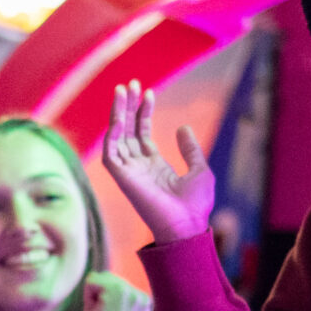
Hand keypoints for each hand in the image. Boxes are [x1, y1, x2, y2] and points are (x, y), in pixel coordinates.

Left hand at [78, 272, 149, 310]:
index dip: (103, 300)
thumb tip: (93, 274)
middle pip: (106, 277)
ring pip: (98, 278)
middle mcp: (141, 295)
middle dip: (97, 296)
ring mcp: (131, 292)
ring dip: (92, 297)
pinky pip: (90, 281)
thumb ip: (108, 293)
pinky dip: (87, 297)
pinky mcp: (117, 291)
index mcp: (142, 301)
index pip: (115, 284)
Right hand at [101, 81, 213, 243]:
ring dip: (117, 114)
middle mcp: (138, 167)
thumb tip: (183, 128)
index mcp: (154, 165)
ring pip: (117, 137)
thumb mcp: (200, 170)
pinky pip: (111, 154)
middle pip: (127, 130)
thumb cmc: (196, 206)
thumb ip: (190, 149)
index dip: (143, 111)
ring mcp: (129, 172)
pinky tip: (118, 118)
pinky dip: (112, 135)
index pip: (142, 133)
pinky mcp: (123, 179)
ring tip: (122, 90)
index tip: (149, 92)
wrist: (187, 227)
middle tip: (130, 84)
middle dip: (128, 106)